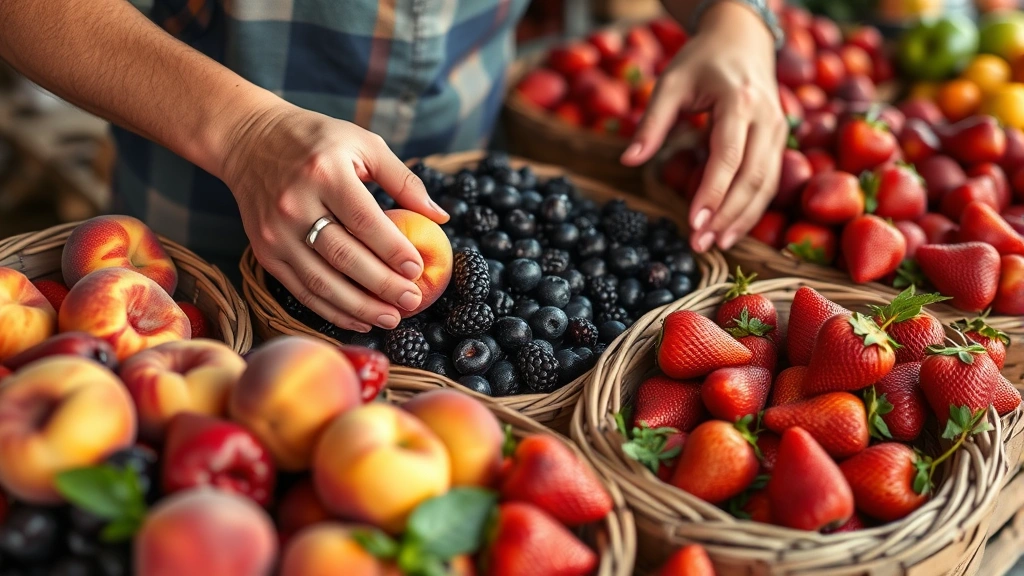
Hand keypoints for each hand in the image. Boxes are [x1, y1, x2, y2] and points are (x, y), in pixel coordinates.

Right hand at [220, 101, 448, 331]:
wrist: (248, 140)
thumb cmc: (316, 140)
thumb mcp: (363, 143)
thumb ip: (403, 180)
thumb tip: (441, 216)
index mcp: (324, 172)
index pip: (363, 220)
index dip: (393, 249)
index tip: (418, 269)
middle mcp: (295, 204)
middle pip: (344, 256)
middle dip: (383, 285)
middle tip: (412, 301)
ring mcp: (276, 232)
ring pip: (322, 281)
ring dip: (360, 307)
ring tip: (391, 318)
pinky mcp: (265, 252)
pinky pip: (301, 290)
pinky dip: (332, 310)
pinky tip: (359, 319)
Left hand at [621, 0, 786, 252]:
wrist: (742, 39)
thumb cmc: (701, 60)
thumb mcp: (670, 83)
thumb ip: (650, 124)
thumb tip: (628, 161)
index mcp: (739, 101)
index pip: (728, 156)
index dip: (712, 192)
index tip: (693, 222)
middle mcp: (766, 117)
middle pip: (753, 177)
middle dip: (727, 215)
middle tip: (700, 244)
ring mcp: (778, 130)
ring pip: (767, 184)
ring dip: (743, 219)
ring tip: (716, 244)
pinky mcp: (778, 141)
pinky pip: (770, 181)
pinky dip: (752, 209)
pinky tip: (732, 229)